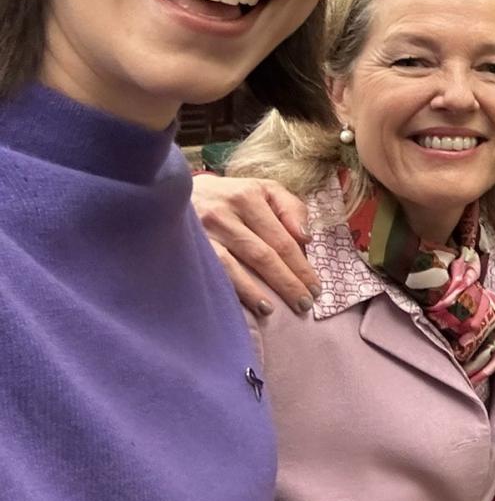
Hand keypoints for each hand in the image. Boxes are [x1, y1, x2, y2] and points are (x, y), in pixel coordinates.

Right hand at [192, 175, 317, 316]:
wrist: (173, 192)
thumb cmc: (230, 196)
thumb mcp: (263, 190)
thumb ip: (290, 208)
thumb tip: (306, 238)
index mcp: (249, 196)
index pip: (282, 238)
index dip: (301, 266)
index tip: (315, 288)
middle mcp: (224, 212)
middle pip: (263, 255)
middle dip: (287, 283)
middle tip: (304, 305)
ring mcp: (202, 231)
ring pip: (235, 266)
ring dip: (257, 292)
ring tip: (274, 310)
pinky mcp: (185, 246)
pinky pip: (211, 272)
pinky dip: (230, 289)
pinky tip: (242, 305)